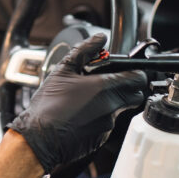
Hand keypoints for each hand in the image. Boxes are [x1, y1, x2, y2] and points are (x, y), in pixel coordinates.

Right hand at [10, 33, 146, 173]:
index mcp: (105, 87)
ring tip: (88, 100)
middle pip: (136, 95)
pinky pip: (107, 125)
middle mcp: (112, 107)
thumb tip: (99, 38)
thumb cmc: (48, 106)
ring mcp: (108, 125)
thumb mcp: (63, 70)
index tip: (126, 71)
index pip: (139, 78)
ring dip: (111, 103)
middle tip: (109, 83)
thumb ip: (85, 50)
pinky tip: (82, 115)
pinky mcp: (101, 139)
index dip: (135, 72)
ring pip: (121, 110)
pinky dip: (99, 118)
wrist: (39, 139)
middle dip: (128, 88)